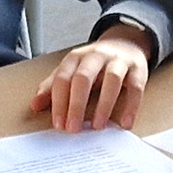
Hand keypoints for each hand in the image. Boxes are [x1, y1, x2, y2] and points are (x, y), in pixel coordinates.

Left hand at [33, 28, 152, 130]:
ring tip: (98, 126)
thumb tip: (35, 105)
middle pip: (84, 78)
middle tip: (73, 128)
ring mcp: (118, 61)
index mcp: (76, 58)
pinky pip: (136, 87)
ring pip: (112, 80)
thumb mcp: (71, 71)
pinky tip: (125, 123)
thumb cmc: (94, 65)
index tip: (59, 124)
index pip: (63, 78)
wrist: (125, 44)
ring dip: (104, 105)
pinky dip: (131, 106)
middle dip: (77, 104)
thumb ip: (53, 87)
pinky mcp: (138, 68)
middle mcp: (96, 56)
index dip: (59, 102)